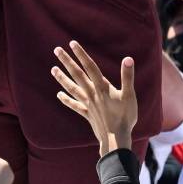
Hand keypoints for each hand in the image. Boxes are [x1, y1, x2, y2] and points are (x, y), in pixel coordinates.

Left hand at [51, 41, 136, 156]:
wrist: (115, 140)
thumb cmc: (125, 117)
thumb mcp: (129, 95)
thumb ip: (127, 77)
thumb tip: (128, 58)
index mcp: (102, 87)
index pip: (90, 67)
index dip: (81, 55)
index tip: (72, 43)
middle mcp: (92, 93)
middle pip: (77, 74)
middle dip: (67, 62)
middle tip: (57, 50)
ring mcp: (88, 104)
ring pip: (72, 88)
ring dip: (62, 78)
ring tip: (53, 69)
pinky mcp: (87, 114)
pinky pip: (74, 105)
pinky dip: (66, 99)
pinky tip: (59, 95)